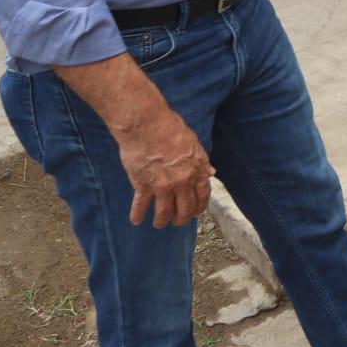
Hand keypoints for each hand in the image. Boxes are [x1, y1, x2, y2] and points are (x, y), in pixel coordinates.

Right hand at [117, 108, 214, 227]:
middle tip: (176, 221)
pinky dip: (138, 215)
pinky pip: (141, 206)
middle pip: (185, 210)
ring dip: (161, 221)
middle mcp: (182, 181)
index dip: (198, 208)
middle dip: (181, 219)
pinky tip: (136, 220)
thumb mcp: (193, 143)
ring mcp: (163, 185)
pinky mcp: (143, 184)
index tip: (194, 212)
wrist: (146, 123)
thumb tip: (211, 173)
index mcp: (196, 169)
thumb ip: (202, 161)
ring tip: (158, 223)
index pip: (203, 197)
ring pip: (164, 213)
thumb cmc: (170, 128)